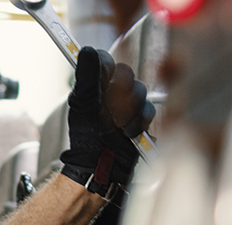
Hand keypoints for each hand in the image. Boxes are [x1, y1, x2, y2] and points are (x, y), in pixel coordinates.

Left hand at [60, 47, 155, 197]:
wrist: (102, 167)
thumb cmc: (87, 140)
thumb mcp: (83, 106)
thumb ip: (87, 78)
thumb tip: (87, 50)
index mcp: (94, 83)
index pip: (105, 60)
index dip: (107, 71)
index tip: (103, 88)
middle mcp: (111, 89)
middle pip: (127, 74)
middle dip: (118, 97)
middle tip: (108, 115)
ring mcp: (128, 102)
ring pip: (140, 91)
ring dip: (128, 113)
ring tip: (117, 129)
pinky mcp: (142, 116)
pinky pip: (148, 109)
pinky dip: (138, 123)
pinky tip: (129, 134)